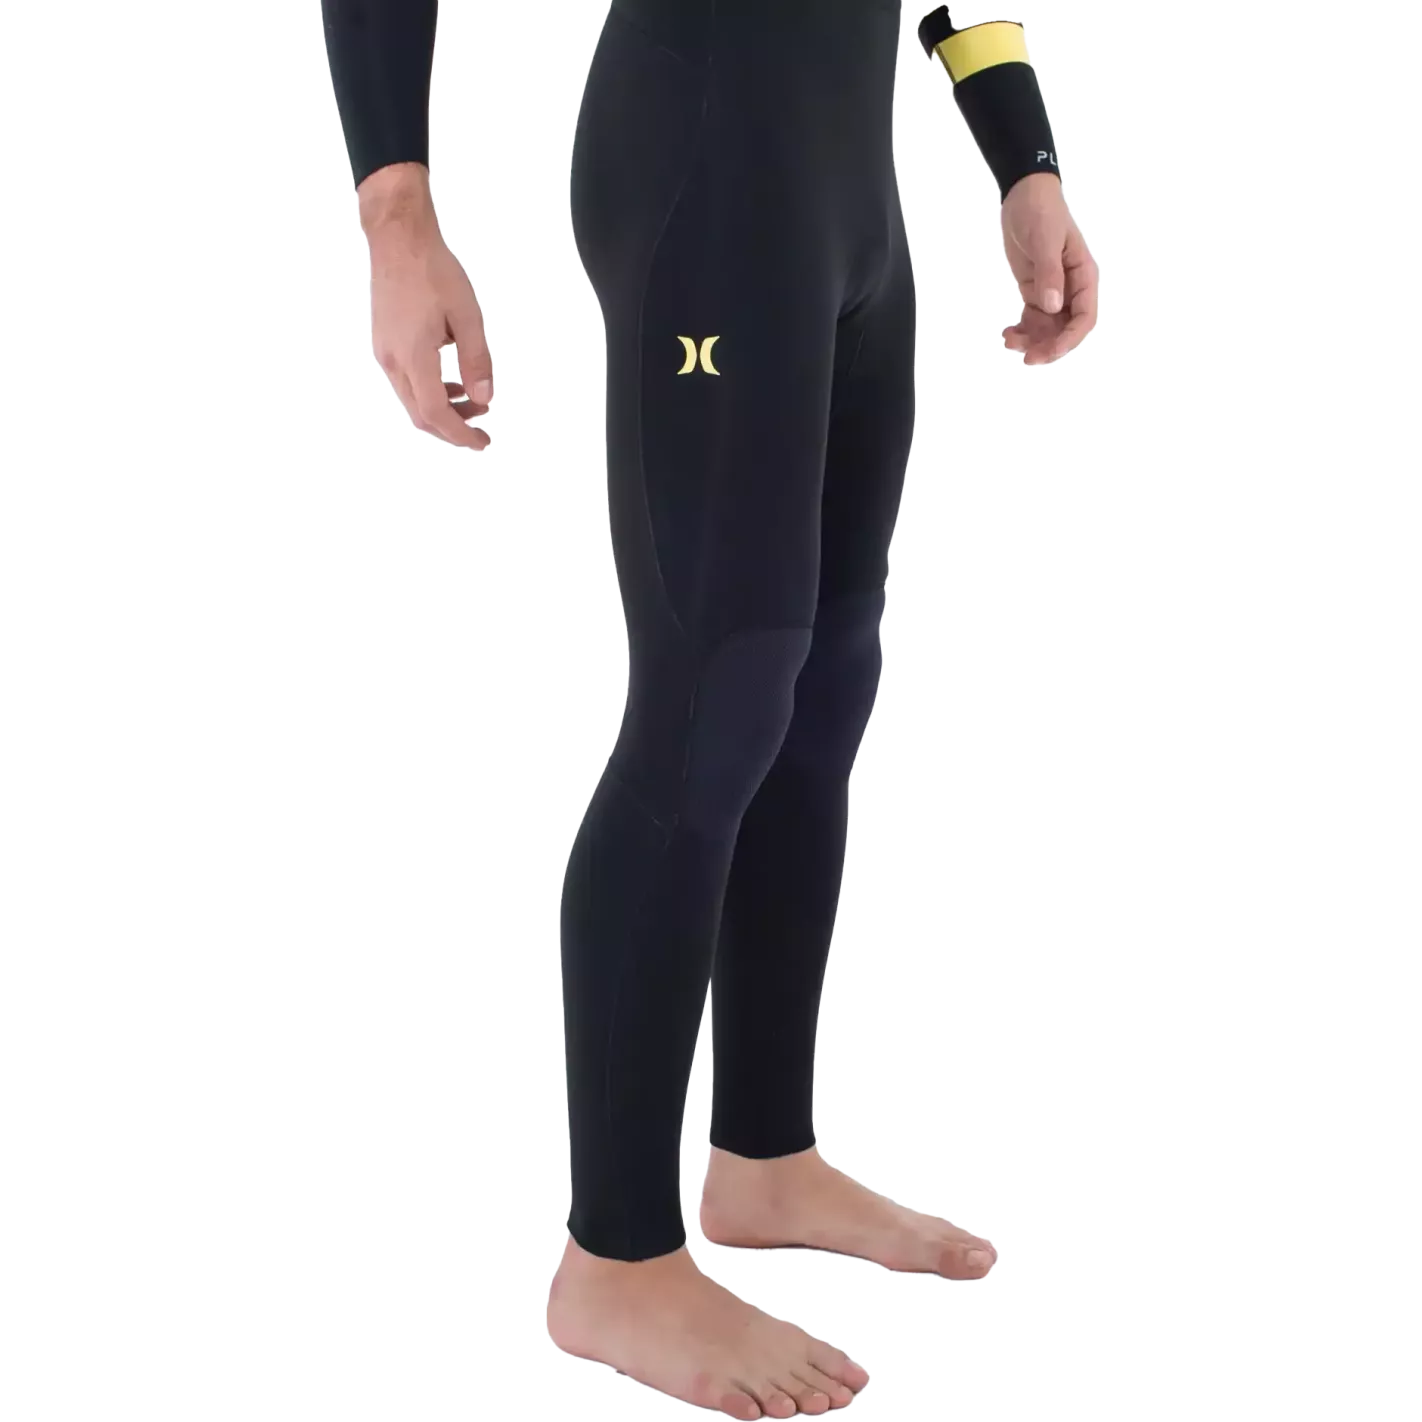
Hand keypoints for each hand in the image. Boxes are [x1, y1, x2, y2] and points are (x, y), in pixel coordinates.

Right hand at [360, 164, 493, 450]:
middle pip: (421, 416)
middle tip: (480, 429)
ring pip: (412, 402)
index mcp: (412, 355)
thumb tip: (485, 398)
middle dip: (452, 428)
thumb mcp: (466, 316)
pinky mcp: (384, 345)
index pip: (436, 414)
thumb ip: (477, 361)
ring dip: (442, 410)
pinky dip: (430, 392)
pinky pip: (406, 383)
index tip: (480, 441)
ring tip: (472, 402)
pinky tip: (451, 382)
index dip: (459, 434)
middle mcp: (393, 360)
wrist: (398, 239)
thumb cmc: (430, 270)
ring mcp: (385, 353)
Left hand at [1000, 172, 1097, 366]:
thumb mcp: (1045, 241)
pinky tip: (1008, 334)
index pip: (1084, 317)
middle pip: (1066, 329)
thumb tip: (1053, 305)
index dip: (1069, 338)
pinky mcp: (1036, 292)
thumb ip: (1050, 274)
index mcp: (1083, 275)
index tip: (1048, 350)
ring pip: (1048, 328)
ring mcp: (1053, 291)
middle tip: (1027, 357)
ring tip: (1011, 342)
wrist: (1023, 196)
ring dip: (1033, 341)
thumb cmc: (1041, 211)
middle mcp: (1070, 288)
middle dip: (1049, 346)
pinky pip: (1033, 320)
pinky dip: (1023, 331)